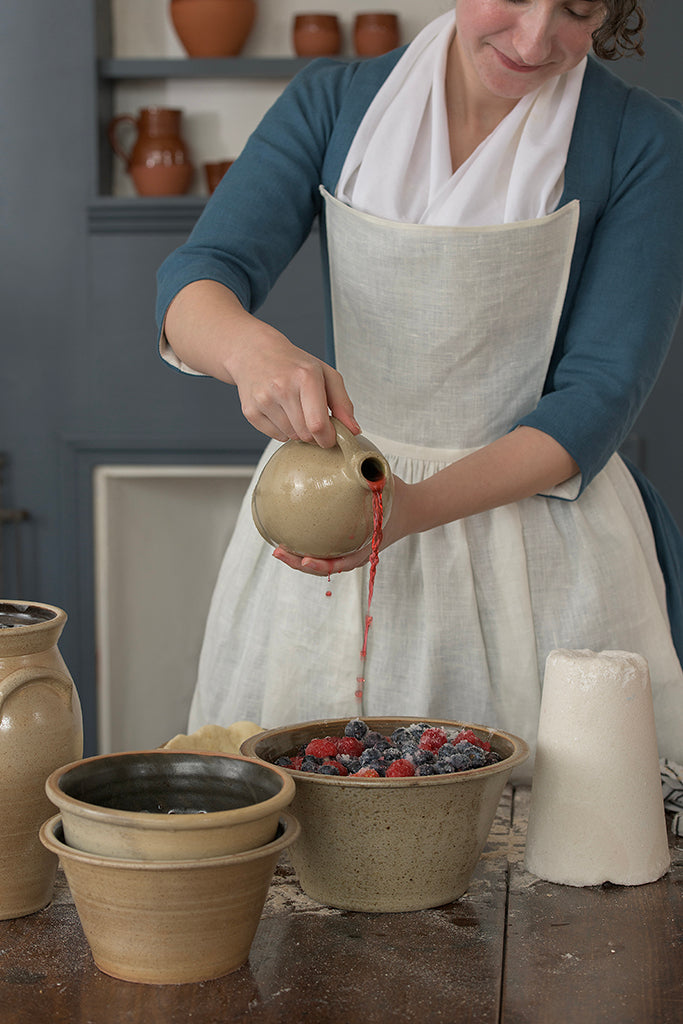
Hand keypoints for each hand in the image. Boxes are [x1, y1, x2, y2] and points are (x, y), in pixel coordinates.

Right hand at [164, 280, 358, 446]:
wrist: (255, 353)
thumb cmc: (295, 365)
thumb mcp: (325, 375)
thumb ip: (343, 403)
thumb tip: (354, 430)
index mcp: (305, 376)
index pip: (318, 424)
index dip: (327, 438)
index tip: (330, 437)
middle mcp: (282, 387)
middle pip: (305, 434)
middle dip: (313, 432)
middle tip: (311, 416)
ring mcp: (263, 399)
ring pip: (291, 436)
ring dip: (298, 430)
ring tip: (294, 409)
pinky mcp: (250, 411)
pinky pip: (275, 436)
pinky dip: (282, 430)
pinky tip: (280, 410)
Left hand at [272, 477, 413, 574]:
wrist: (411, 508)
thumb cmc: (396, 497)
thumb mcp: (385, 485)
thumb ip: (369, 475)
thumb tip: (353, 456)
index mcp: (367, 546)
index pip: (342, 563)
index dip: (322, 564)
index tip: (305, 560)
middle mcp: (357, 553)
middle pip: (325, 567)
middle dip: (299, 563)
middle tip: (278, 552)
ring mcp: (350, 550)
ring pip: (321, 561)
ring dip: (298, 558)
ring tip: (278, 547)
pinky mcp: (344, 544)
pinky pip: (324, 549)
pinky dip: (306, 546)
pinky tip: (288, 534)